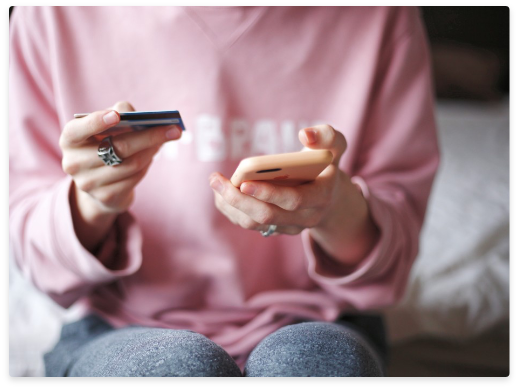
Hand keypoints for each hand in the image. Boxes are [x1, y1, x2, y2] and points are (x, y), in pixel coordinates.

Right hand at [60, 101, 181, 252]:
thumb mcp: (106, 127)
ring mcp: (89, 183)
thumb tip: (137, 115)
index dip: (96, 122)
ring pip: (131, 163)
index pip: (77, 130)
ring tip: (166, 139)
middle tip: (173, 129)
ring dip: (152, 150)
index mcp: (70, 140)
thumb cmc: (103, 144)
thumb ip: (119, 113)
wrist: (99, 184)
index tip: (117, 116)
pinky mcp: (106, 197)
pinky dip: (147, 163)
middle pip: (117, 148)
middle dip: (149, 136)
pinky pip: (134, 177)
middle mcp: (74, 163)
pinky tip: (152, 154)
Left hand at [210, 124, 378, 265]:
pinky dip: (232, 209)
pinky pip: (250, 224)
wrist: (329, 194)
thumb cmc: (325, 164)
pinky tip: (221, 192)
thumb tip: (304, 134)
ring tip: (215, 183)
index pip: (294, 201)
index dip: (269, 193)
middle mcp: (307, 217)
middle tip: (216, 180)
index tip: (244, 182)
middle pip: (268, 215)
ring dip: (230, 205)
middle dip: (238, 199)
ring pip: (255, 223)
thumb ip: (326, 135)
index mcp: (322, 196)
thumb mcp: (334, 146)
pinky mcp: (276, 228)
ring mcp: (291, 226)